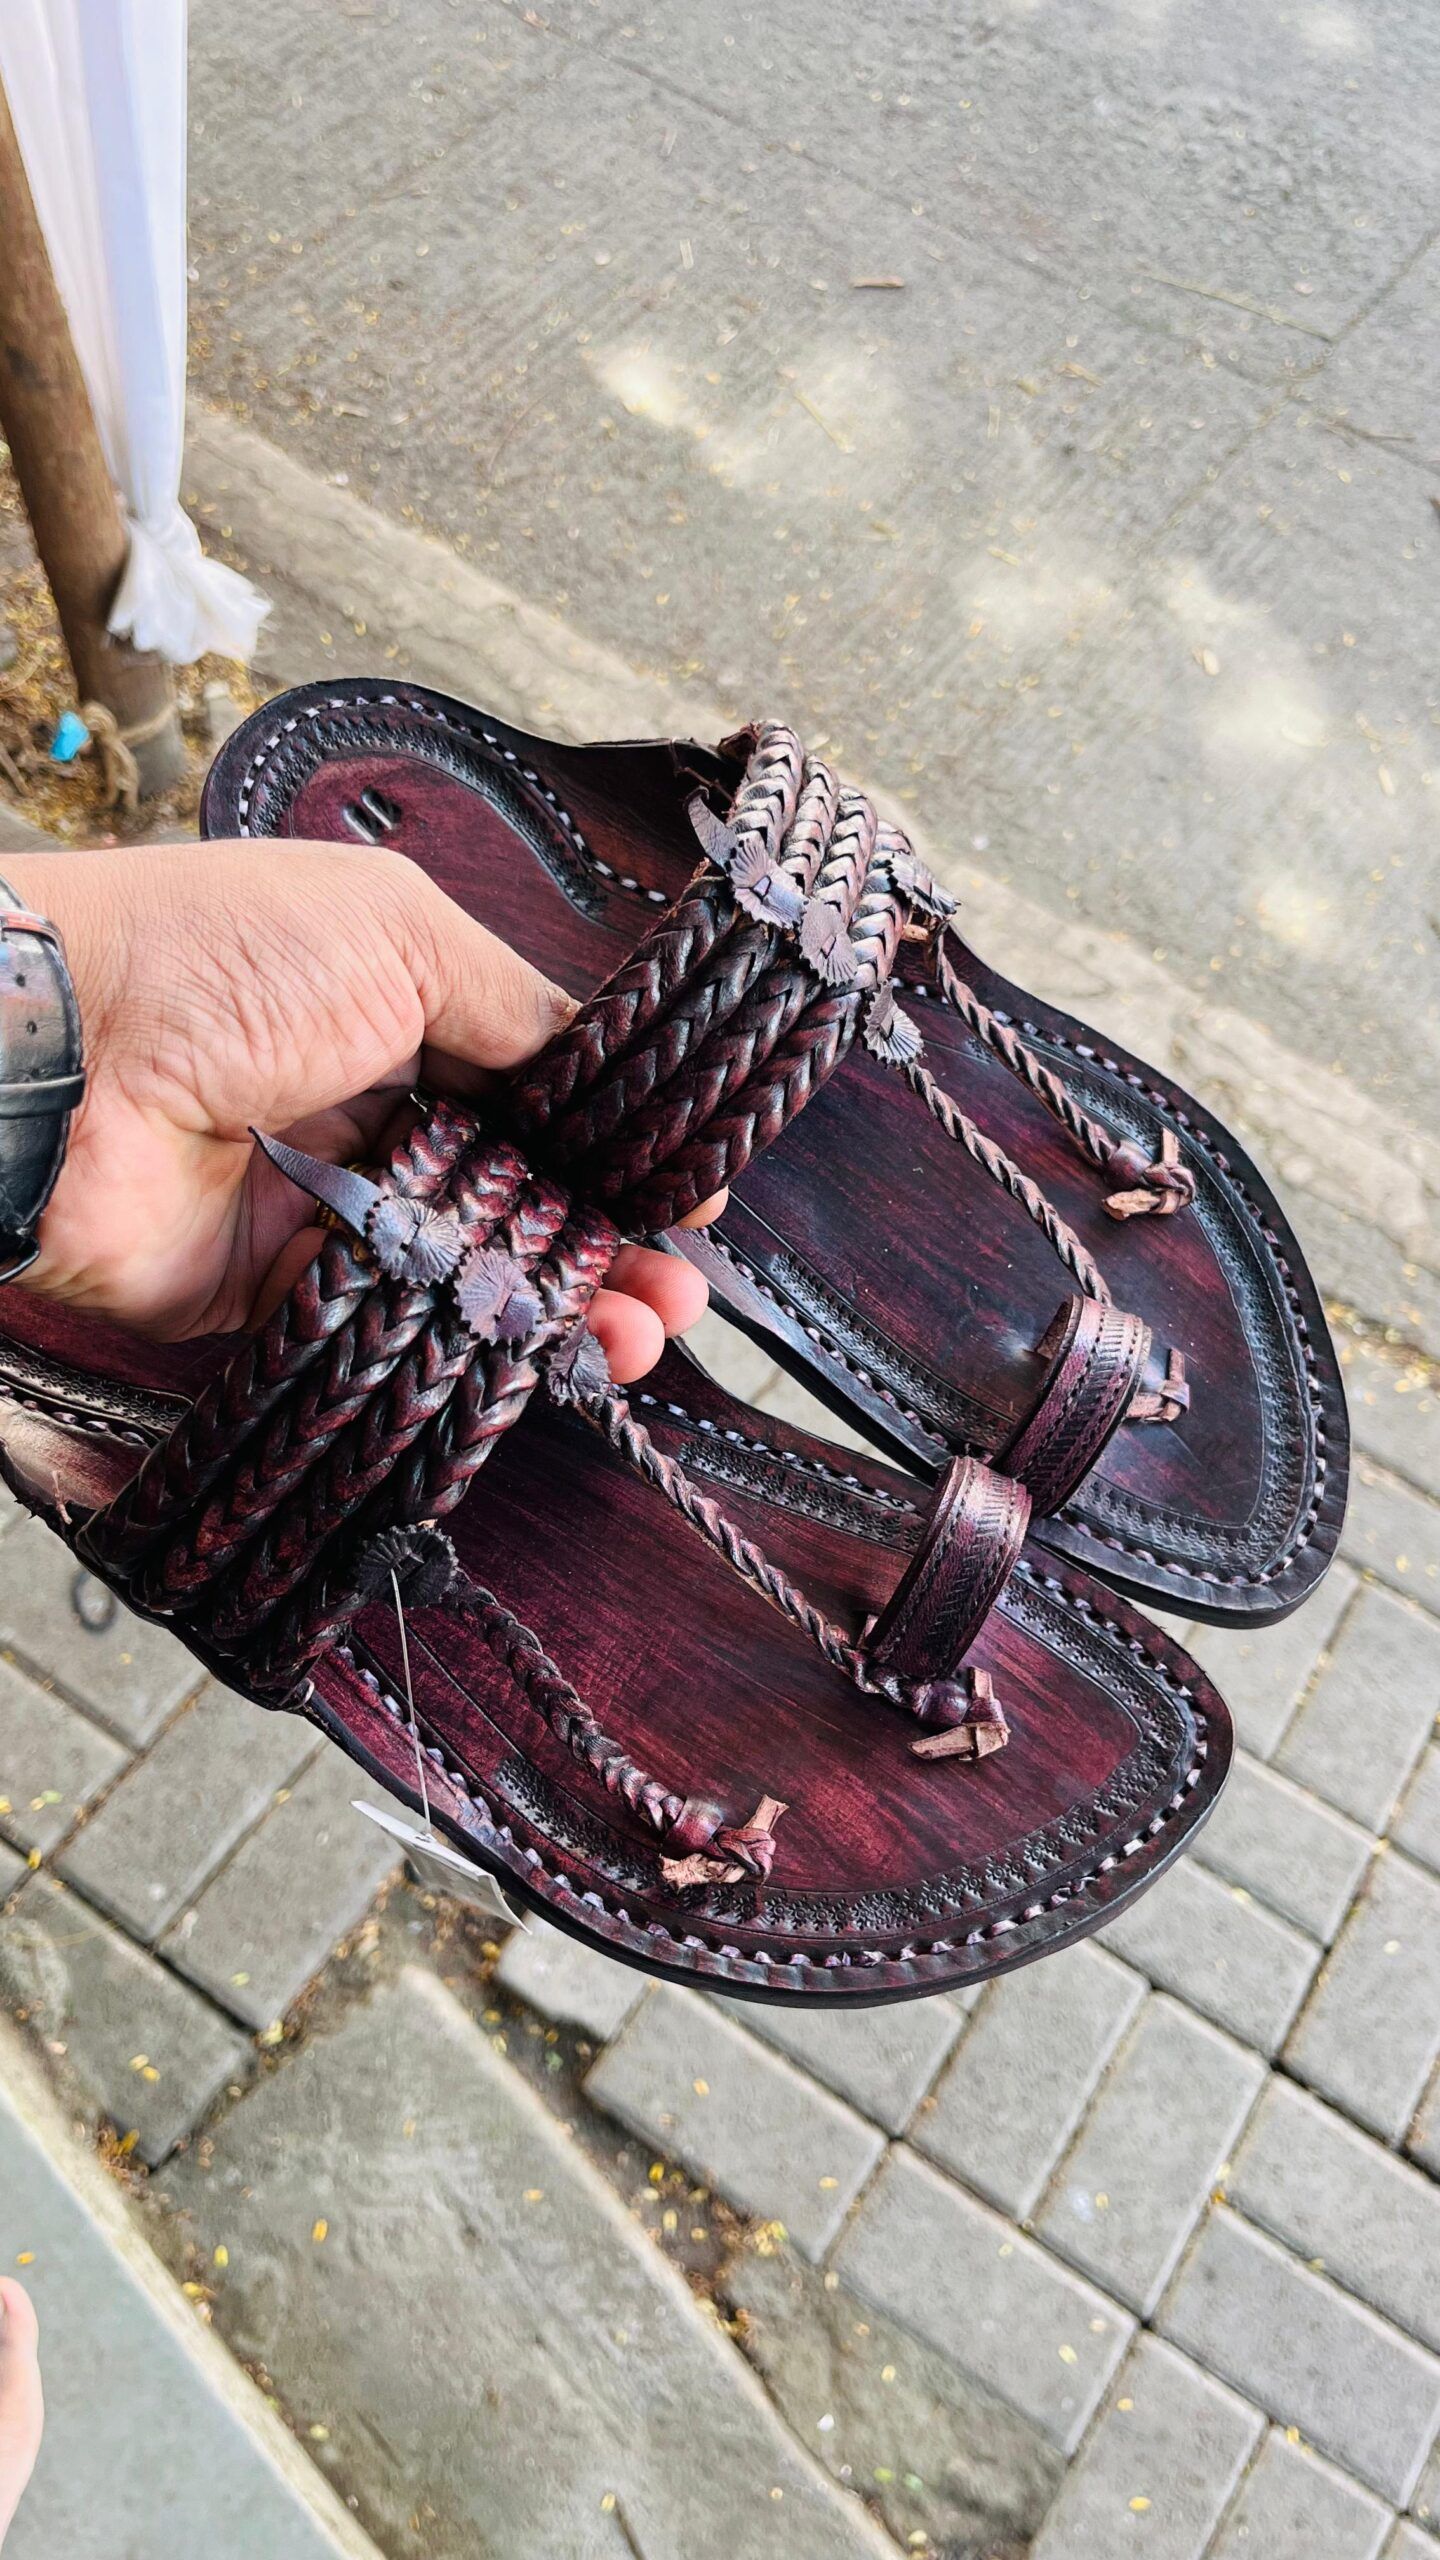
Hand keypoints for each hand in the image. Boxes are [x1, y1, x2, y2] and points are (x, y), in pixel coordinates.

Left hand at [7, 842, 721, 1376]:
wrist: (62, 1059)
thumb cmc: (216, 960)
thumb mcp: (399, 934)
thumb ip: (514, 1007)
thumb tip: (603, 1065)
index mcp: (397, 1007)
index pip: (535, 1091)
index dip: (613, 1143)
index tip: (686, 1193)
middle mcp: (367, 1106)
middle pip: (515, 1191)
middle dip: (608, 1239)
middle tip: (679, 1285)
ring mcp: (323, 1205)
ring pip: (465, 1271)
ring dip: (559, 1303)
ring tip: (640, 1331)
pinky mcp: (274, 1293)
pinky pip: (390, 1328)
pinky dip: (467, 1343)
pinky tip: (545, 1349)